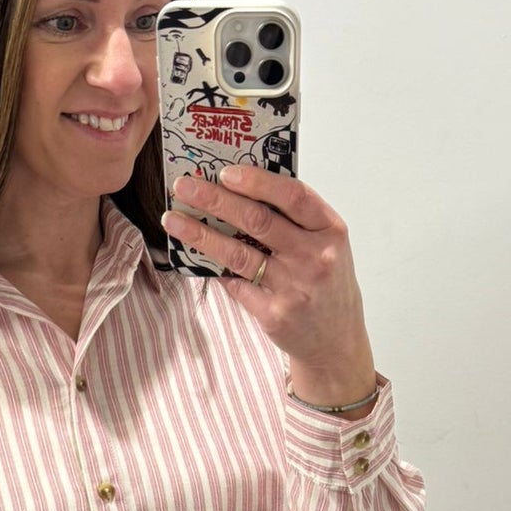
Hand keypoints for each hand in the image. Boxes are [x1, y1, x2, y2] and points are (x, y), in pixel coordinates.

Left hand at [160, 166, 371, 375]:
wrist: (337, 339)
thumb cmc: (327, 282)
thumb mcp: (326, 244)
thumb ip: (296, 219)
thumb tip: (241, 189)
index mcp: (330, 231)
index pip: (293, 196)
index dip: (257, 181)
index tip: (224, 172)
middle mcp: (315, 258)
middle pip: (258, 221)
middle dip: (215, 200)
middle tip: (184, 186)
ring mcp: (294, 288)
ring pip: (238, 254)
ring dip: (201, 235)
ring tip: (173, 220)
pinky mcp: (274, 314)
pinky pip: (235, 285)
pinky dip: (214, 268)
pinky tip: (196, 256)